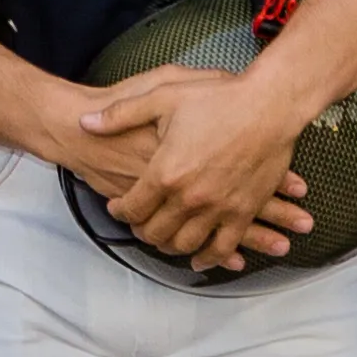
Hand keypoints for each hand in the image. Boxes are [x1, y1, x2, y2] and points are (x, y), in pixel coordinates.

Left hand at [82, 65, 310, 271]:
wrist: (270, 105)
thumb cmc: (220, 98)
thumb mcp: (163, 96)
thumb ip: (121, 114)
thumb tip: (86, 122)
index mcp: (165, 172)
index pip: (132, 208)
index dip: (120, 211)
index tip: (118, 207)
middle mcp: (190, 197)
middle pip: (156, 232)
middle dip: (142, 231)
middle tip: (139, 225)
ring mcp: (218, 208)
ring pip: (186, 245)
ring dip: (171, 246)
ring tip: (165, 239)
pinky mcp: (244, 211)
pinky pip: (223, 247)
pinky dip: (209, 258)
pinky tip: (200, 259)